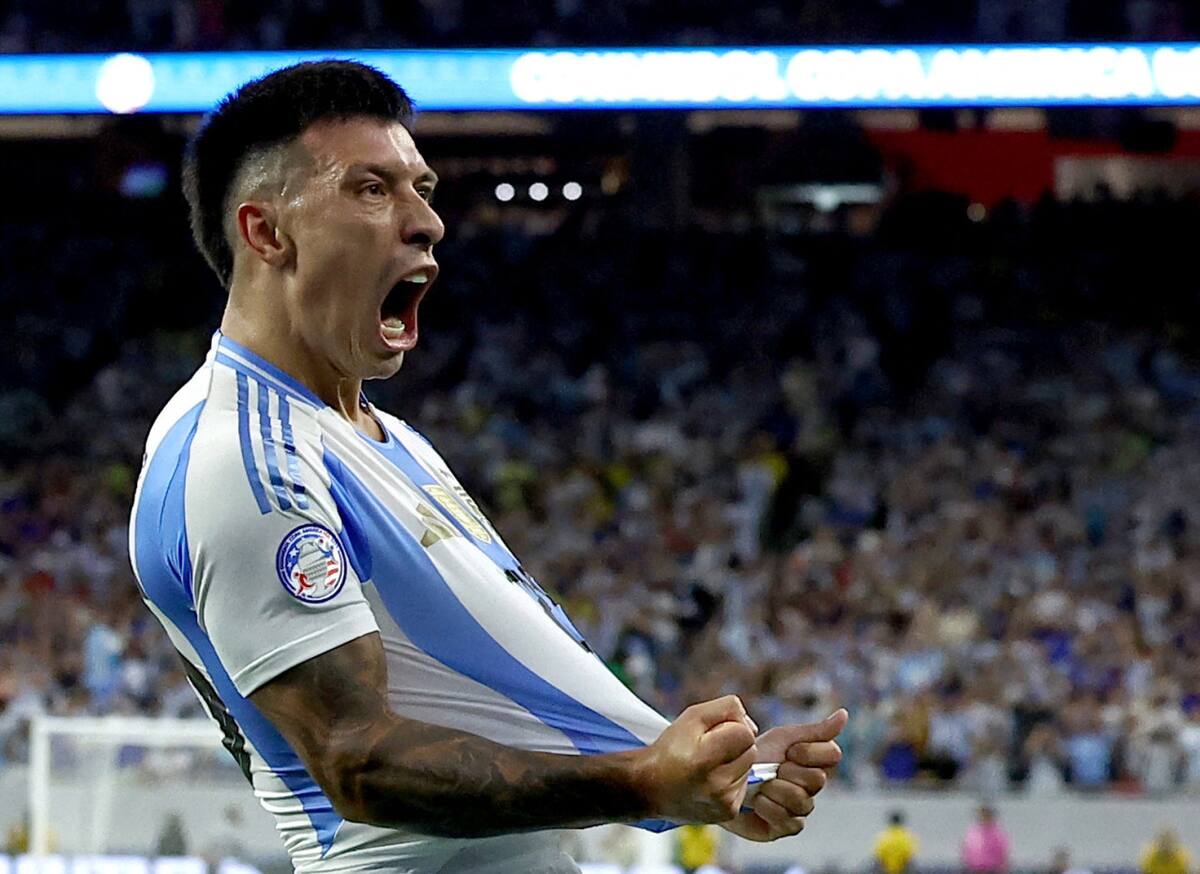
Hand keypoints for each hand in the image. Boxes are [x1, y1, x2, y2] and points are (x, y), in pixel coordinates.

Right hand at [636, 695, 757, 823]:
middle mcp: (717, 785)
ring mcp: (724, 802)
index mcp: (705, 759)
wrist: (649, 788)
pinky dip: (731, 779)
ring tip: (708, 765)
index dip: (731, 727)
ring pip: (748, 768)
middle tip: (708, 748)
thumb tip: (752, 725)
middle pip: (751, 750)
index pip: (746, 734)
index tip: (712, 733)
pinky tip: (711, 780)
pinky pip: (744, 785)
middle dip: (734, 744)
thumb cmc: (670, 749)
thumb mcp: (692, 716)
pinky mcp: (728, 813)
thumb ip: (726, 708)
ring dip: (733, 762)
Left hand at [720, 708, 847, 841]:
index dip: (809, 752)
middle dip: (788, 771)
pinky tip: (757, 802)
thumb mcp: (783, 737)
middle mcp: (812, 787)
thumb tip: (845, 714)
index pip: (833, 754)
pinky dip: (768, 808)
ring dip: (775, 789)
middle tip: (772, 769)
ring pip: (802, 800)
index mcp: (815, 762)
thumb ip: (815, 730)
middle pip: (817, 779)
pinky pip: (789, 820)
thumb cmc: (756, 755)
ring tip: (761, 785)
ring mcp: (801, 808)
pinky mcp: (786, 827)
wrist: (724, 774)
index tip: (789, 751)